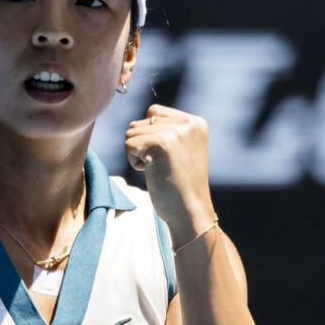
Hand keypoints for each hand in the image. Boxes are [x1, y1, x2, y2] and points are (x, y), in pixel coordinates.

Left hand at [124, 104, 217, 243]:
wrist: (190, 212)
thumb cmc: (181, 186)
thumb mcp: (180, 149)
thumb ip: (166, 130)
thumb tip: (133, 124)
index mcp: (195, 122)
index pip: (154, 112)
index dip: (151, 136)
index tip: (168, 157)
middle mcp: (188, 123)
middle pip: (141, 121)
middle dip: (143, 144)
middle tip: (163, 165)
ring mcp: (175, 132)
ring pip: (132, 131)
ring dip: (137, 153)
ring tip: (158, 168)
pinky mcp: (160, 144)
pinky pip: (128, 144)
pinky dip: (133, 161)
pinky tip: (151, 172)